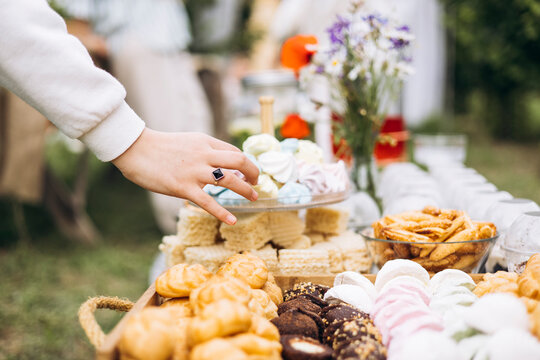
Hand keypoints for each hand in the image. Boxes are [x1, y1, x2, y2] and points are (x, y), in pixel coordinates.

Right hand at [112, 128, 258, 224]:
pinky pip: (208, 202)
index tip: (249, 173)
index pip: (234, 152)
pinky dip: (222, 213)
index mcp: (205, 142)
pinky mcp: (183, 188)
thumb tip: (221, 164)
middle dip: (253, 173)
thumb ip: (205, 151)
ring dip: (245, 190)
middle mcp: (204, 155)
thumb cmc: (160, 147)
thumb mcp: (188, 142)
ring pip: (228, 180)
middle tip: (256, 183)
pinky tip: (232, 220)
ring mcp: (194, 172)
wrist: (135, 149)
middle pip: (239, 162)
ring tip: (253, 198)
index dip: (246, 163)